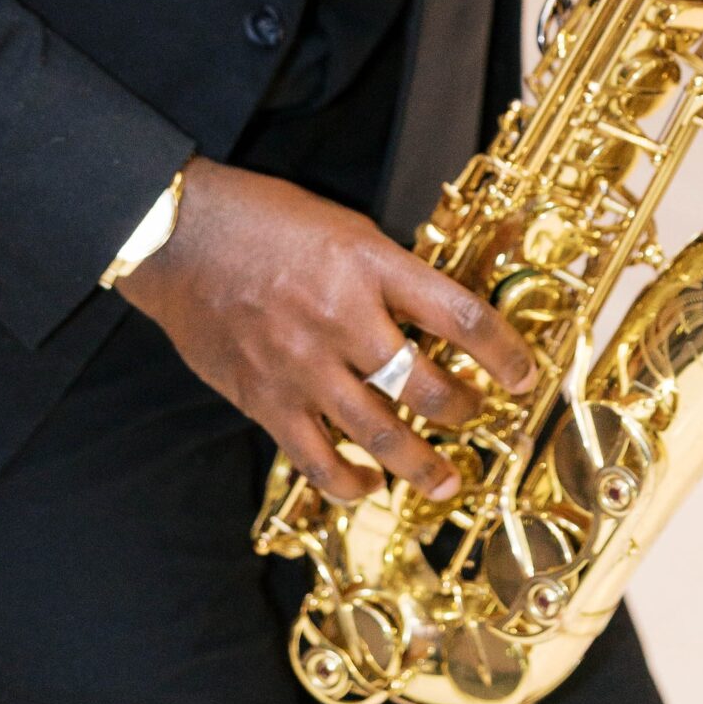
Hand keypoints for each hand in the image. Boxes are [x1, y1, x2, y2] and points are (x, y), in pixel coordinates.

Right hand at [117, 157, 535, 503]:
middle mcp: (343, 319)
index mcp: (370, 265)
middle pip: (425, 385)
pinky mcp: (264, 399)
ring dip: (419, 464)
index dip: (502, 353)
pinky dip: (347, 480)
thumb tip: (429, 314)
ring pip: (378, 432)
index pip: (458, 317)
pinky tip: (366, 485)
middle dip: (463, 410)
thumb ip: (386, 271)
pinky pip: (315, 458)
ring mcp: (302, 365)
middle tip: (477, 416)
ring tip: (444, 481)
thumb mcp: (343, 226)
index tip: (523, 375)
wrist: (179, 234)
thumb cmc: (262, 219)